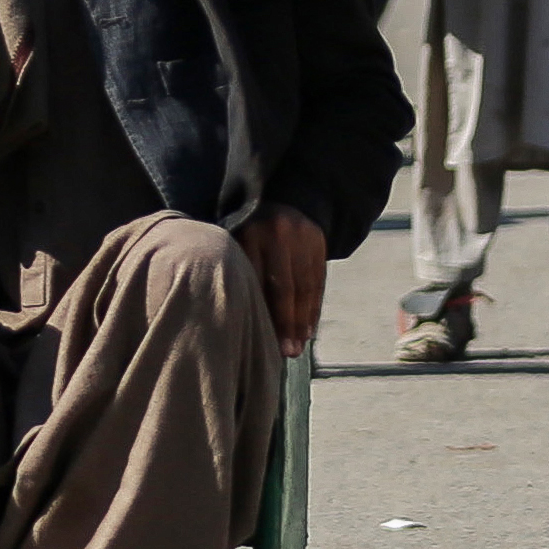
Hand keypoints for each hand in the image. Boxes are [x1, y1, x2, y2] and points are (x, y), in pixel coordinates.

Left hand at [240, 204, 327, 352]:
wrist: (278, 195)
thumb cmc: (246, 230)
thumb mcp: (234, 240)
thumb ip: (235, 269)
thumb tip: (229, 318)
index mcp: (249, 233)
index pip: (258, 280)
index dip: (262, 312)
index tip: (262, 340)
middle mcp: (278, 233)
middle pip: (284, 286)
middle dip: (286, 322)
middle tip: (288, 352)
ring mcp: (302, 236)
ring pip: (305, 286)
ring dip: (303, 320)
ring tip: (300, 346)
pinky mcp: (319, 240)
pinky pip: (318, 280)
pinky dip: (315, 306)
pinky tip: (310, 328)